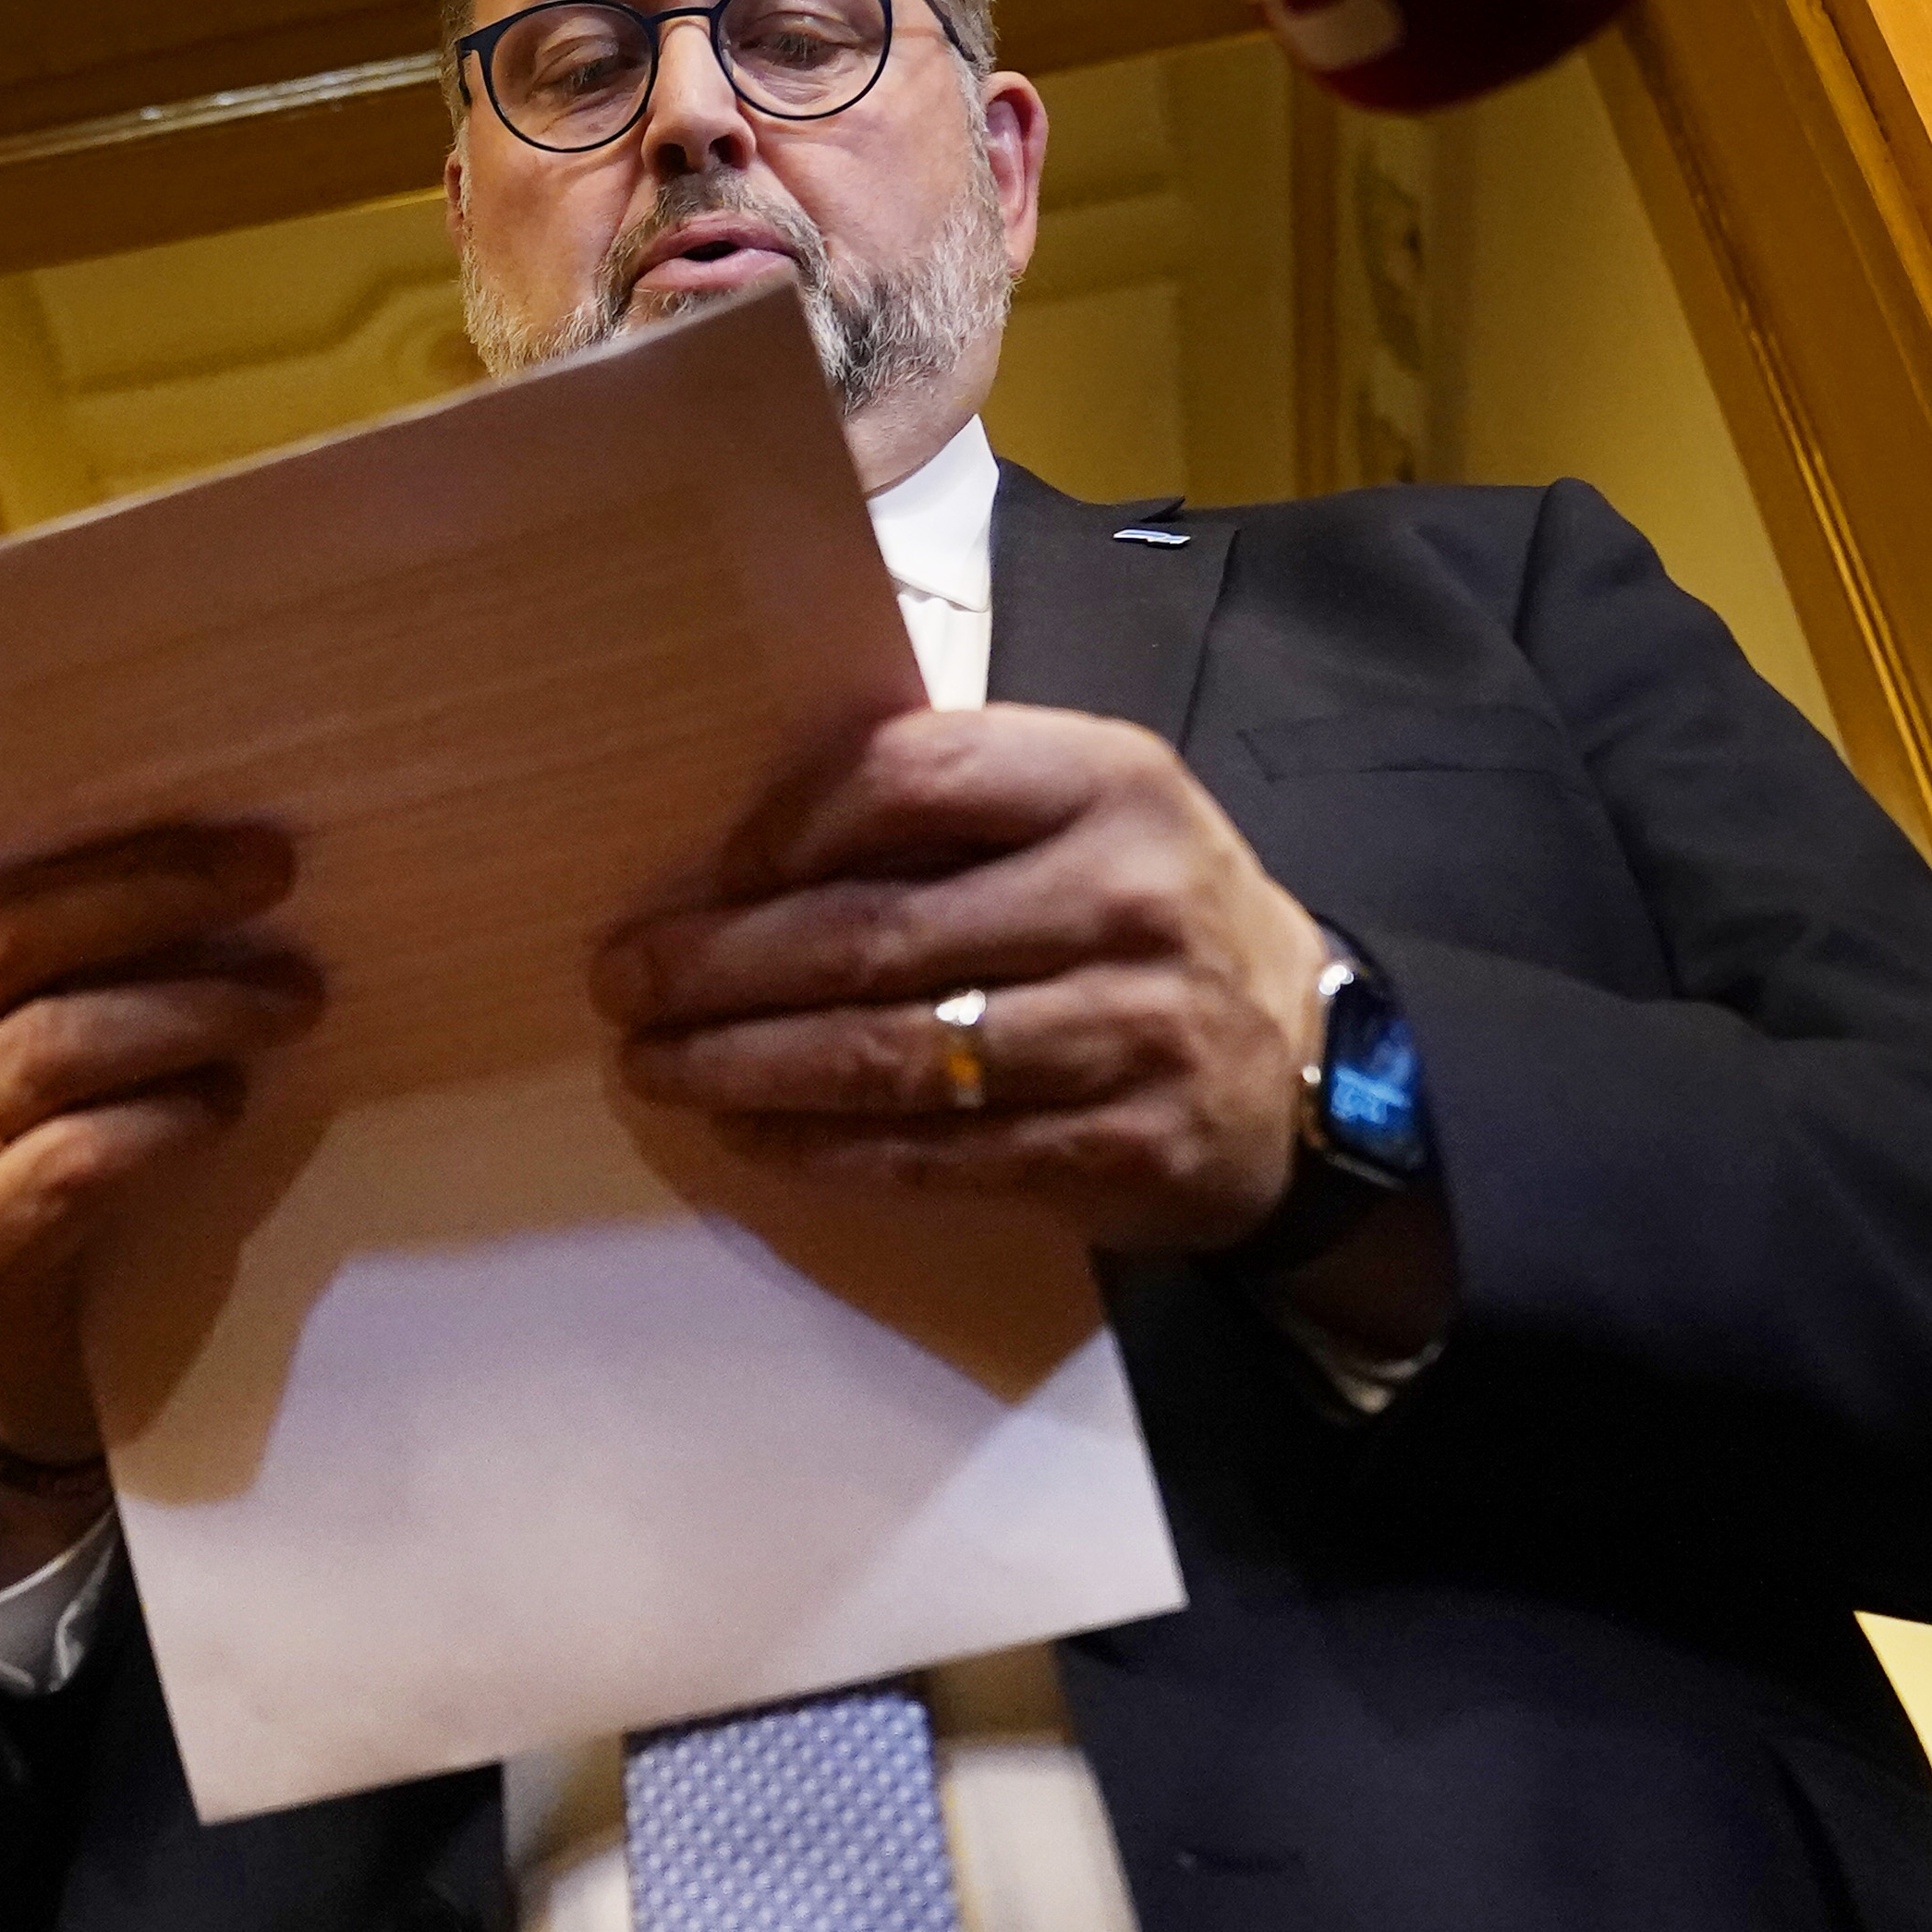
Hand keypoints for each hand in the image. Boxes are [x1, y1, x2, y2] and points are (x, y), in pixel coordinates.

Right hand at [0, 828, 318, 1560]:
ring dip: (185, 1013)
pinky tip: (225, 1107)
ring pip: (44, 1051)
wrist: (23, 1351)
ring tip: (289, 1001)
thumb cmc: (60, 1157)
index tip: (221, 809)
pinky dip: (160, 1128)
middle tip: (272, 874)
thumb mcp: (59, 1041)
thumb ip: (91, 954)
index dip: (99, 836)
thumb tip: (224, 847)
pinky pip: (67, 1169)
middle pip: (5, 944)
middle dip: (152, 897)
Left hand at [593, 706, 1323, 1252]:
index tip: (698, 873)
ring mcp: (1126, 1031)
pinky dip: (820, 1147)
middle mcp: (1122, 898)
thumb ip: (951, 806)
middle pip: (873, 931)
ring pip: (889, 1056)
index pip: (907, 777)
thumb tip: (740, 846)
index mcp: (1105, 781)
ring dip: (746, 1065)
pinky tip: (749, 1131)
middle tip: (624, 983)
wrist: (1307, 1065)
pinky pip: (932, 1153)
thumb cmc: (1145, 915)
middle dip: (721, 966)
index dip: (782, 828)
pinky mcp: (1116, 1149)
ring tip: (655, 1063)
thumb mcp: (1087, 813)